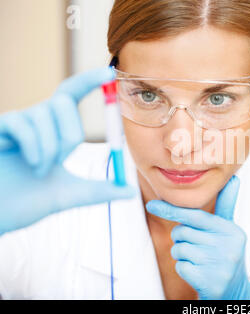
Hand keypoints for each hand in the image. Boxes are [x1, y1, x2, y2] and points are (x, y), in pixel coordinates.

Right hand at [0, 68, 134, 235]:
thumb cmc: (24, 201)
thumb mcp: (69, 195)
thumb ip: (99, 191)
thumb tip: (130, 191)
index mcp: (53, 128)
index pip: (73, 93)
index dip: (90, 80)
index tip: (109, 73)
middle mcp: (35, 119)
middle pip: (64, 100)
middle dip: (71, 133)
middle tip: (62, 160)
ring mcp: (15, 122)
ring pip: (46, 114)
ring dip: (51, 148)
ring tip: (40, 170)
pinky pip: (22, 124)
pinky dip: (34, 148)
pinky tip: (30, 164)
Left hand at [146, 176, 249, 299]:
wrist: (235, 292)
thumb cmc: (225, 255)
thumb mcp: (229, 231)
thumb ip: (227, 205)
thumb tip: (235, 178)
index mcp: (231, 230)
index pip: (196, 215)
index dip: (172, 210)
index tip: (151, 205)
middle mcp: (228, 246)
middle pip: (183, 232)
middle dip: (181, 239)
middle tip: (196, 248)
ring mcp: (220, 264)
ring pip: (179, 249)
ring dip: (182, 255)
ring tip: (199, 261)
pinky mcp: (210, 281)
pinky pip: (180, 266)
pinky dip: (184, 269)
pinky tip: (198, 273)